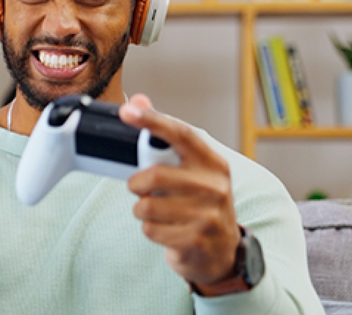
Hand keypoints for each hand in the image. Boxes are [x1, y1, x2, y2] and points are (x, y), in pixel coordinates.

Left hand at [120, 94, 240, 287]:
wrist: (222, 252)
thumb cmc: (200, 203)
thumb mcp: (191, 170)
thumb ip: (163, 137)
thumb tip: (138, 100)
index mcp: (212, 163)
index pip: (181, 134)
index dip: (153, 121)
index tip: (128, 111)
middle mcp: (215, 186)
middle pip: (154, 175)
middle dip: (137, 184)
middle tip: (141, 188)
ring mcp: (208, 215)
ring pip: (146, 206)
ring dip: (141, 210)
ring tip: (157, 211)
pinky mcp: (196, 240)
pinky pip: (150, 230)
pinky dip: (150, 230)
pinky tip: (166, 230)